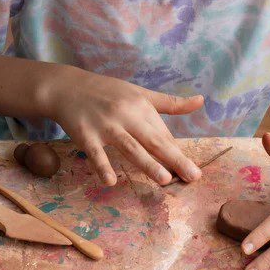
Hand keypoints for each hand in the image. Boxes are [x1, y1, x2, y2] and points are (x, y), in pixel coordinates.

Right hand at [43, 67, 203, 185]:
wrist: (67, 87)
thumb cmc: (107, 92)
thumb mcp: (140, 93)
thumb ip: (169, 103)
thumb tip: (201, 101)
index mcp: (142, 107)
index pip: (163, 134)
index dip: (178, 153)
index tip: (193, 172)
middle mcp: (126, 115)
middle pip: (153, 140)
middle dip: (174, 159)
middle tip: (193, 176)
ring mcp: (105, 126)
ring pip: (130, 147)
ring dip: (147, 163)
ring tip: (165, 180)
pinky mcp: (85, 135)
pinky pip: (95, 153)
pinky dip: (102, 166)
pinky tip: (110, 181)